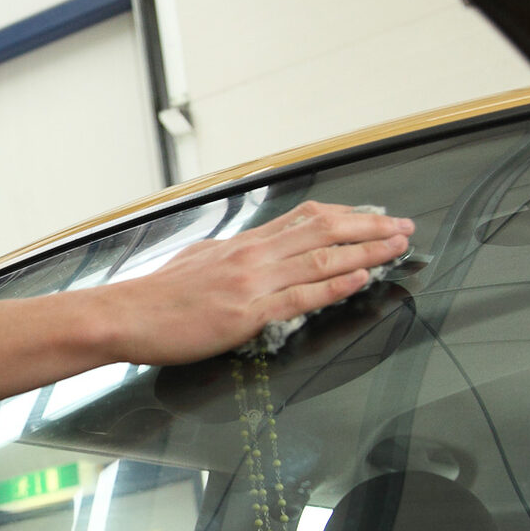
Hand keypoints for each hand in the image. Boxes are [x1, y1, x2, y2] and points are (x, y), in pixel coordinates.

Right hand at [106, 201, 411, 364]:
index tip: (373, 216)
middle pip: (324, 231)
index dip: (347, 215)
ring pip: (321, 259)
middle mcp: (252, 255)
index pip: (304, 219)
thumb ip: (229, 256)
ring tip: (397, 247)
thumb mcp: (197, 260)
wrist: (126, 315)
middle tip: (403, 227)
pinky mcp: (247, 313)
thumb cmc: (156, 296)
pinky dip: (335, 285)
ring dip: (366, 251)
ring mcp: (252, 283)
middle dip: (370, 228)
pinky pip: (301, 297)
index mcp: (241, 243)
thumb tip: (250, 254)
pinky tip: (360, 277)